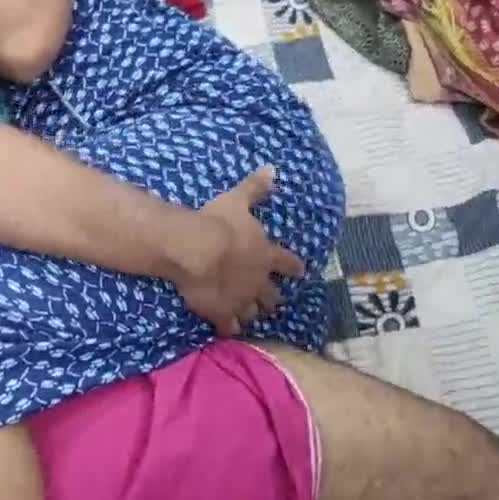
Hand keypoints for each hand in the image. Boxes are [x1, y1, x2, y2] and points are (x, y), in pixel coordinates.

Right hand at [169, 166, 304, 336]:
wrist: (197, 249)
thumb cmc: (219, 222)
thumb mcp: (237, 200)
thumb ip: (255, 188)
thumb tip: (273, 169)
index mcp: (265, 254)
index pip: (286, 262)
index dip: (294, 267)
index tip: (301, 272)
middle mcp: (258, 280)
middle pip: (272, 294)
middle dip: (274, 298)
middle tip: (276, 302)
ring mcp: (241, 299)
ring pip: (253, 311)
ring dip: (253, 313)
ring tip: (252, 317)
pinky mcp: (222, 312)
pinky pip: (229, 326)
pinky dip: (230, 327)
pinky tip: (228, 330)